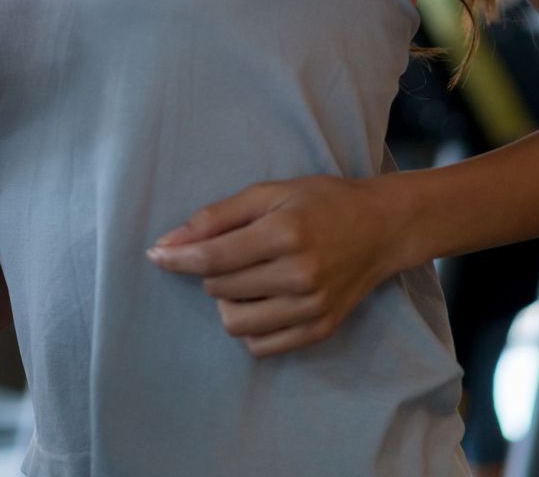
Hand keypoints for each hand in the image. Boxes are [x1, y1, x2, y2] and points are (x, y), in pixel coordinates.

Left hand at [147, 174, 415, 356]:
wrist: (383, 228)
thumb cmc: (322, 202)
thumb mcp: (269, 192)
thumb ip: (216, 217)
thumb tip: (168, 242)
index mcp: (285, 234)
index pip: (213, 258)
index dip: (177, 258)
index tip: (156, 255)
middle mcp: (300, 275)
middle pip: (220, 290)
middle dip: (211, 273)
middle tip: (230, 253)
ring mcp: (312, 307)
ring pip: (236, 324)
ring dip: (227, 302)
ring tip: (244, 279)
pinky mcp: (320, 330)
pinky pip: (261, 346)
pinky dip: (249, 327)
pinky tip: (260, 301)